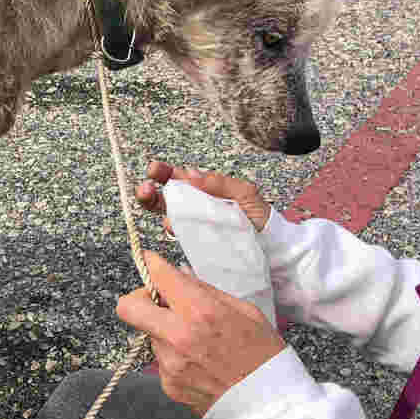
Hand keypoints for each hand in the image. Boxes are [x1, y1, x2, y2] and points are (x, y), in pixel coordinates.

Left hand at [118, 251, 285, 415]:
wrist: (271, 408)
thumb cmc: (265, 356)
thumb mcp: (246, 312)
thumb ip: (207, 291)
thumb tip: (180, 274)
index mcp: (202, 312)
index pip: (159, 277)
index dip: (152, 265)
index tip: (150, 261)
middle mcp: (179, 337)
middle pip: (128, 307)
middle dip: (140, 298)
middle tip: (160, 302)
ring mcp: (169, 364)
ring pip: (148, 333)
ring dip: (163, 330)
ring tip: (196, 341)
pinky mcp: (168, 385)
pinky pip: (160, 359)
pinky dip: (173, 355)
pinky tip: (199, 362)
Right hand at [135, 160, 272, 234]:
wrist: (273, 248)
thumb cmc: (261, 218)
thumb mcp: (245, 192)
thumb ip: (219, 182)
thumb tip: (191, 175)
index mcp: (203, 189)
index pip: (178, 178)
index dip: (163, 173)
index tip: (154, 170)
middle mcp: (193, 206)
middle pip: (163, 197)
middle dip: (149, 191)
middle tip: (145, 188)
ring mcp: (192, 225)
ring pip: (165, 214)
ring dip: (155, 207)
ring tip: (157, 205)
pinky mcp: (194, 243)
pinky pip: (177, 235)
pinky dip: (171, 228)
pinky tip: (172, 225)